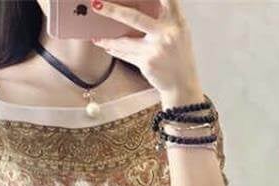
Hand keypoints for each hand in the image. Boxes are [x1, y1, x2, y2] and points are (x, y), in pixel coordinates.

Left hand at [89, 0, 203, 103]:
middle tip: (96, 4)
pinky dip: (115, 50)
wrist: (182, 84)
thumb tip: (140, 4)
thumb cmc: (179, 56)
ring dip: (107, 39)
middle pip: (134, 18)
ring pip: (124, 41)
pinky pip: (126, 54)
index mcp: (177, 20)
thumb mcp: (179, 32)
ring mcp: (156, 49)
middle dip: (113, 10)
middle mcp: (167, 32)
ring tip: (95, 36)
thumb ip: (164, 17)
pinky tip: (106, 46)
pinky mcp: (147, 63)